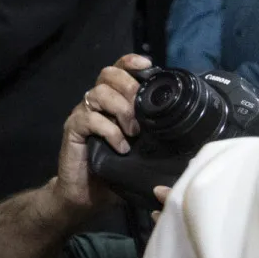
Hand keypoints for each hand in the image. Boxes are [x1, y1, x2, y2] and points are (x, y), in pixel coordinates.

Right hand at [49, 54, 145, 210]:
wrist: (86, 195)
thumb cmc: (117, 171)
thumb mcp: (142, 150)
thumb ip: (154, 134)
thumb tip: (185, 125)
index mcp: (111, 102)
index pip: (117, 70)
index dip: (129, 62)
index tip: (147, 64)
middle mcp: (95, 103)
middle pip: (107, 75)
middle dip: (128, 86)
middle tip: (141, 110)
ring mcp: (82, 115)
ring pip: (98, 93)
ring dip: (121, 110)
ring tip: (134, 133)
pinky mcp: (72, 130)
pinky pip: (89, 118)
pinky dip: (109, 131)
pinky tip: (121, 147)